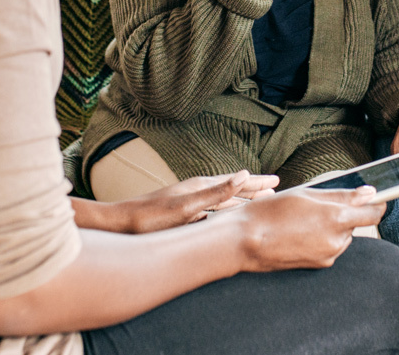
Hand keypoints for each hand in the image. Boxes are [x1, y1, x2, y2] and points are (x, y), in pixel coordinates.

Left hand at [76, 171, 278, 233]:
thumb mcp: (187, 207)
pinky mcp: (182, 212)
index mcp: (201, 187)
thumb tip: (244, 174)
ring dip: (241, 199)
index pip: (238, 183)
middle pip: (233, 189)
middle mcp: (197, 191)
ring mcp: (189, 200)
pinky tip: (224, 216)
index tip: (277, 181)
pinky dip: (226, 210)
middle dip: (254, 189)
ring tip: (256, 199)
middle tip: (274, 188)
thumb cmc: (151, 218)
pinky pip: (212, 209)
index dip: (258, 183)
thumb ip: (217, 192)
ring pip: (223, 200)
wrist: (120, 223)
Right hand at [236, 186, 384, 271]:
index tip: (374, 197)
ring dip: (333, 227)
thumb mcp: (307, 194)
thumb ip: (342, 194)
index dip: (376, 204)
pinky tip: (300, 232)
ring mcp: (328, 255)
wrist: (245, 240)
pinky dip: (322, 238)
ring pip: (342, 236)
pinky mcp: (318, 265)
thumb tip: (369, 192)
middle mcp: (336, 240)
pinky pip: (330, 247)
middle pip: (356, 224)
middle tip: (317, 205)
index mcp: (335, 218)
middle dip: (344, 214)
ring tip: (304, 219)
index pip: (373, 212)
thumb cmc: (272, 211)